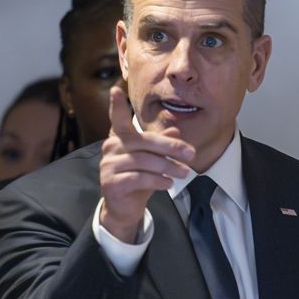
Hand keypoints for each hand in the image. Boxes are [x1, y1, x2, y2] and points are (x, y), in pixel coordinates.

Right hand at [98, 86, 193, 242]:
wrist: (125, 208)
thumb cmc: (139, 180)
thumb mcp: (154, 160)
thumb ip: (161, 144)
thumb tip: (175, 129)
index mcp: (120, 139)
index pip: (118, 120)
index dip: (117, 106)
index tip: (117, 89)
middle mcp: (111, 148)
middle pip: (144, 142)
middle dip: (170, 147)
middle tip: (190, 154)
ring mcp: (108, 166)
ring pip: (143, 161)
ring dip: (168, 167)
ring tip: (184, 173)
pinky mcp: (111, 183)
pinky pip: (138, 178)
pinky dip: (157, 181)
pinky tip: (168, 184)